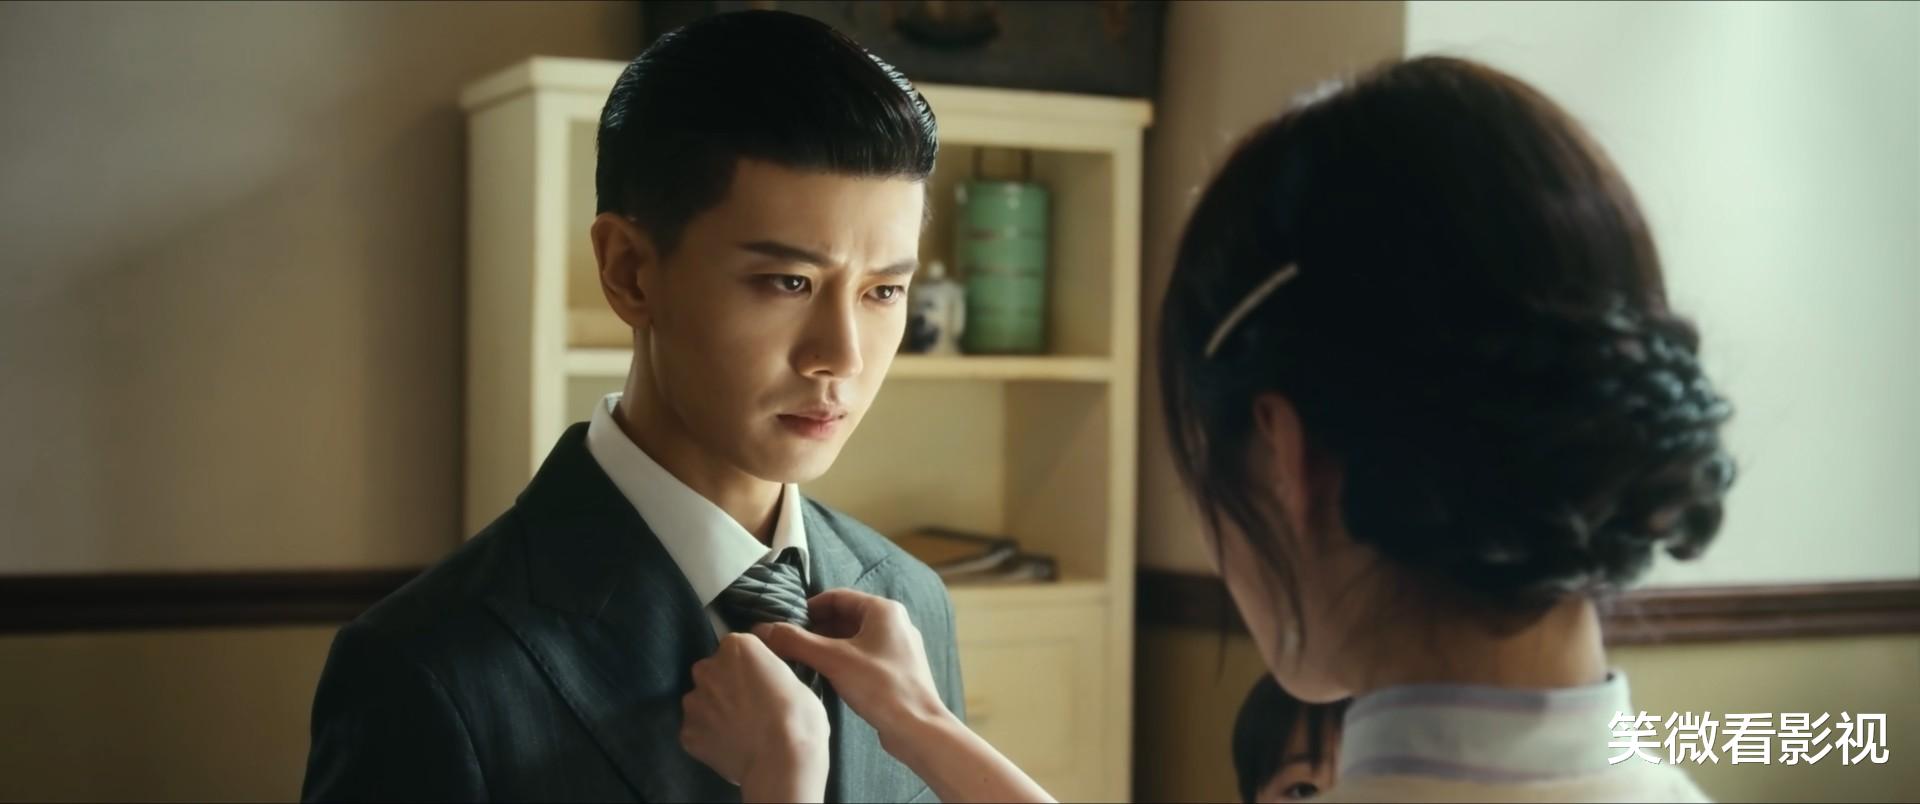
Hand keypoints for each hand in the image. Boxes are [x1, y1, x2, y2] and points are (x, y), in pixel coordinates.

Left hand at [680, 633, 829, 799]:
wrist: (781, 760)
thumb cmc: (799, 717)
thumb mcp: (794, 680)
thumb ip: (769, 674)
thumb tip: (766, 684)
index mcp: (737, 647)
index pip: (738, 648)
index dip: (750, 667)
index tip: (761, 682)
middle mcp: (708, 668)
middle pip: (713, 671)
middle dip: (726, 685)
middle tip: (750, 707)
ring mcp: (694, 702)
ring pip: (701, 701)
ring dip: (715, 711)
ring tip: (739, 731)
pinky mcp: (687, 733)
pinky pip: (697, 731)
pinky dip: (709, 737)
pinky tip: (730, 747)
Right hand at [755, 589, 951, 744]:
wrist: (917, 728)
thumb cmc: (881, 687)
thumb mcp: (833, 660)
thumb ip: (796, 642)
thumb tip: (763, 629)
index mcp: (884, 610)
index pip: (837, 596)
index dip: (808, 607)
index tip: (785, 622)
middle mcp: (894, 623)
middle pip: (845, 617)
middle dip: (816, 629)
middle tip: (788, 644)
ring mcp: (897, 648)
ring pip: (854, 638)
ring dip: (827, 646)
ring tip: (801, 660)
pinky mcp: (896, 670)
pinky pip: (863, 656)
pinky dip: (842, 660)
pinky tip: (825, 676)